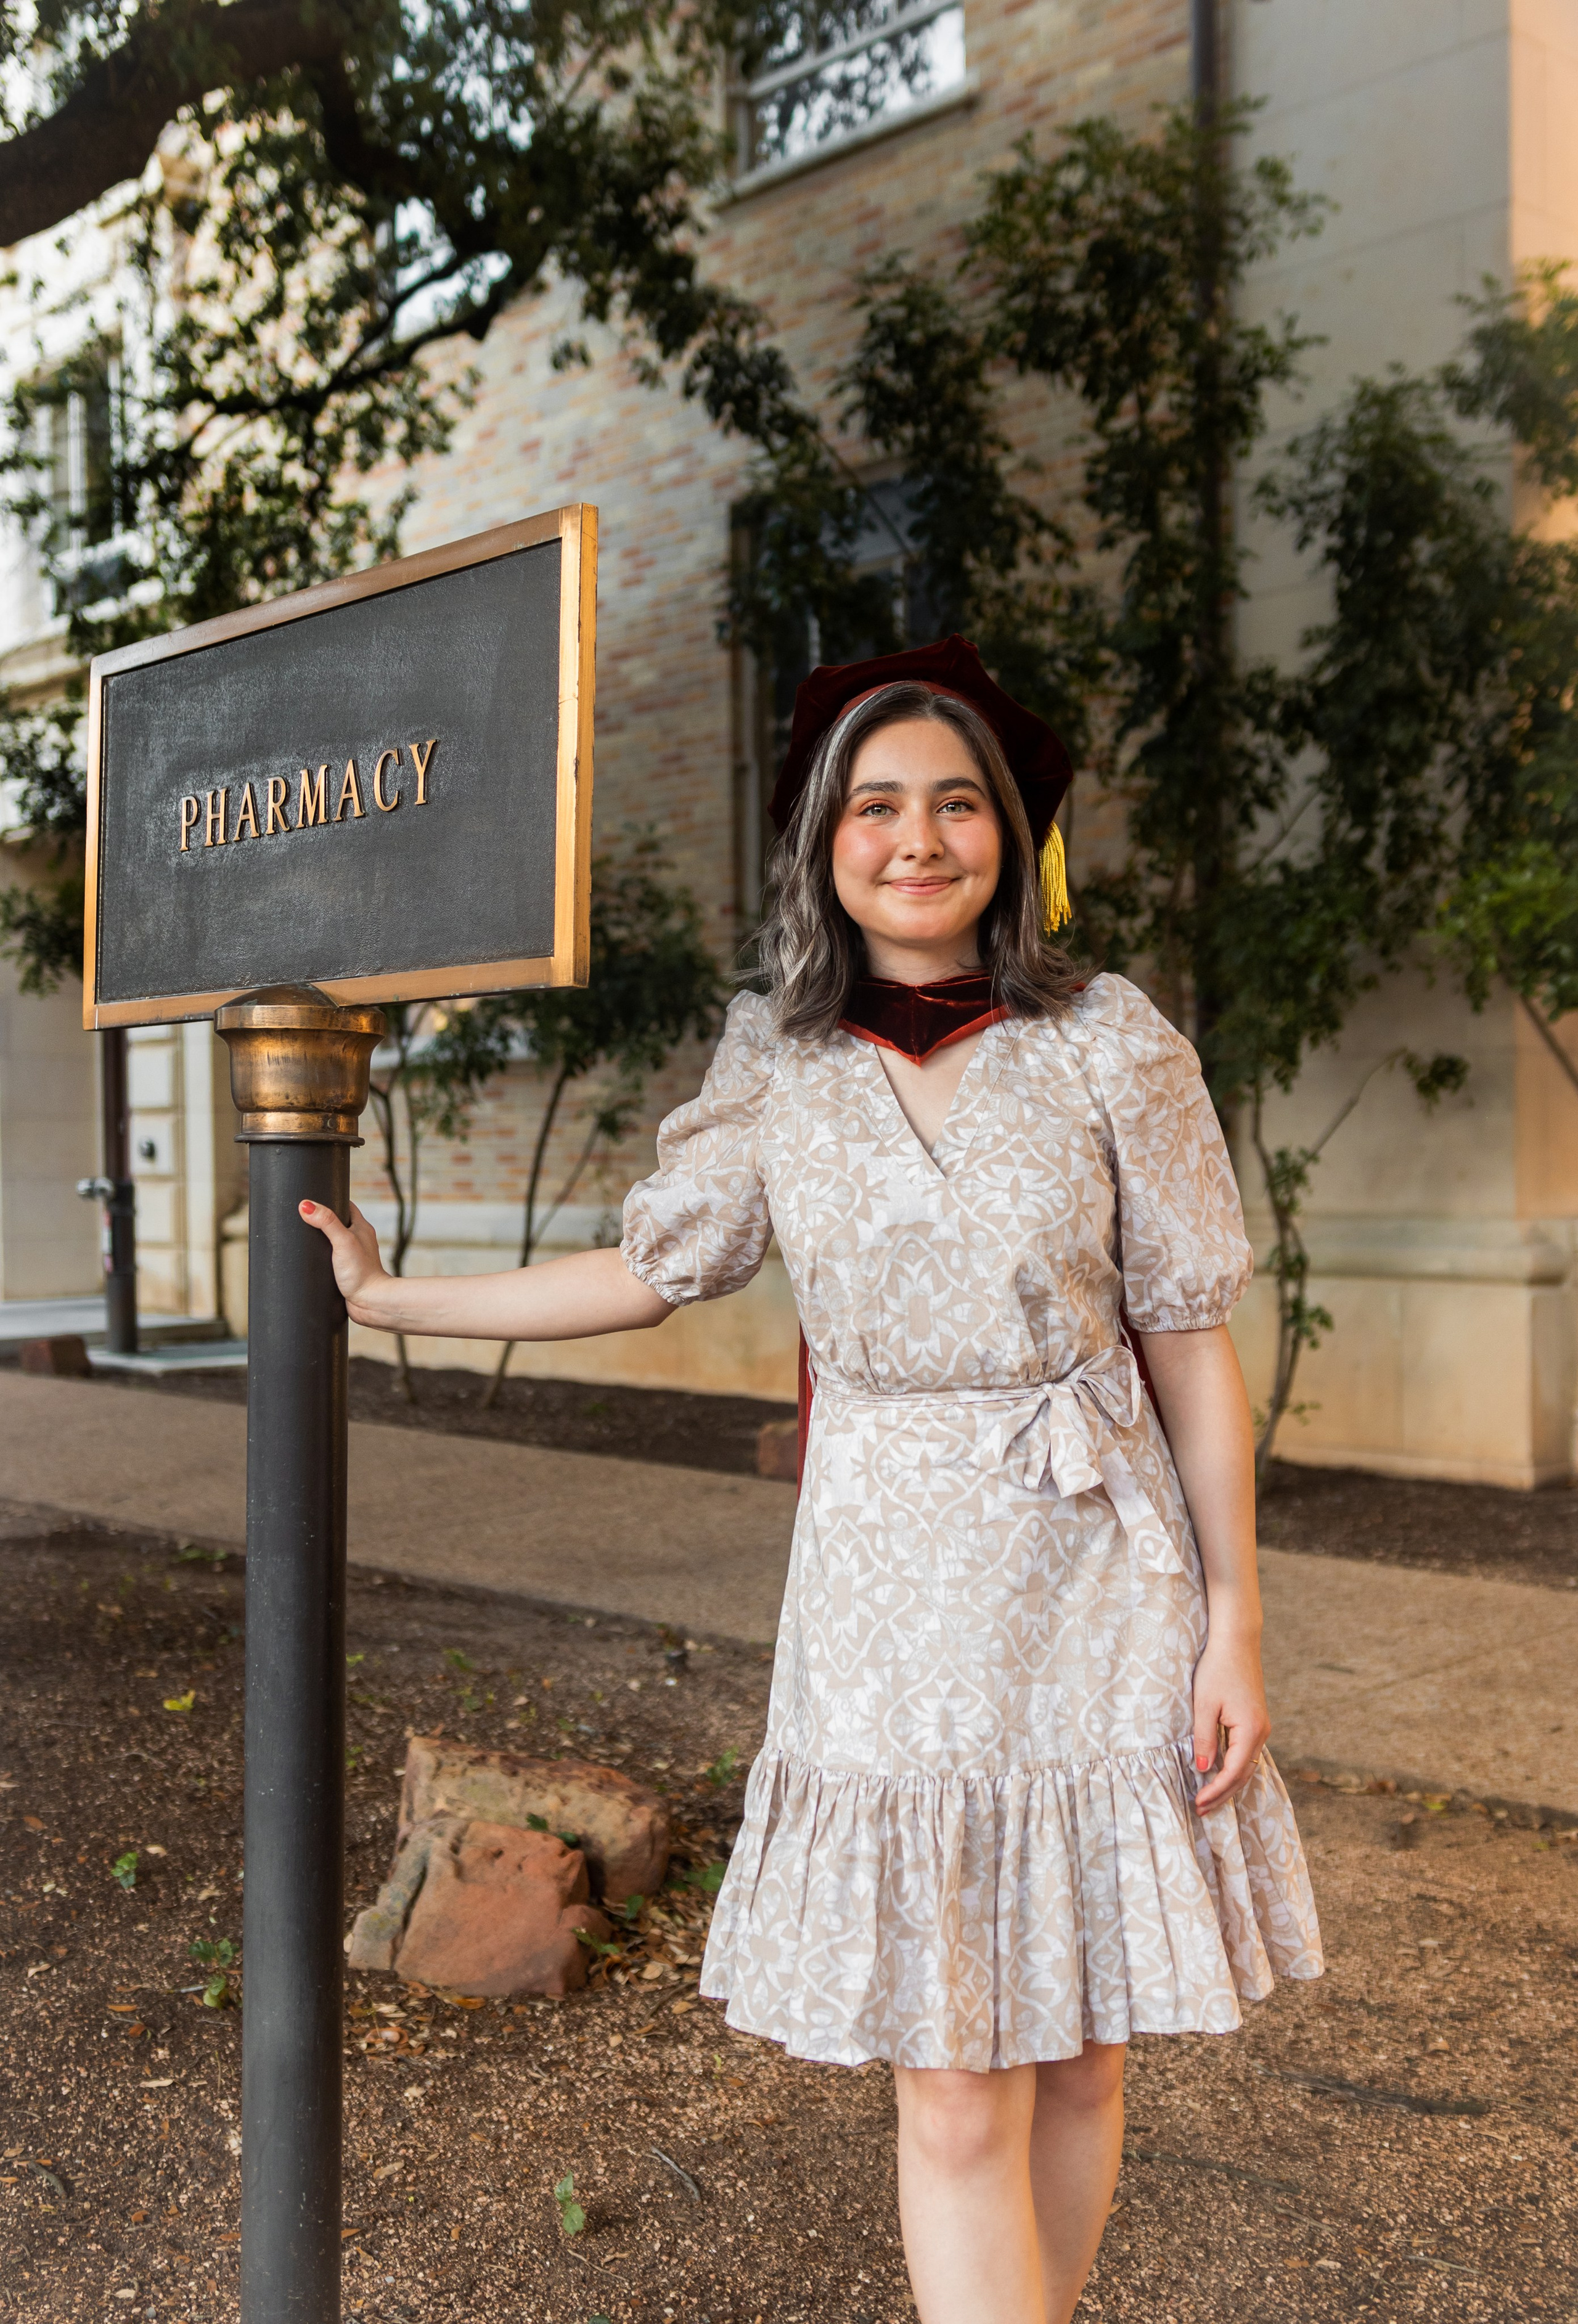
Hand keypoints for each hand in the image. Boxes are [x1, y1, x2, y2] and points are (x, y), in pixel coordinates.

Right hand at [299, 1199, 387, 1323]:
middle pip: (337, 1223)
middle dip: (321, 1220)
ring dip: (319, 1242)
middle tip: (302, 1217)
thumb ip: (326, 1222)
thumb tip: (306, 1205)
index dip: (331, 1199)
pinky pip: (331, 1261)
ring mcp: (352, 1258)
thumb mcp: (342, 1241)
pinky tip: (309, 1262)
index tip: (314, 1196)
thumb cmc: (362, 1272)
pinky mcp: (345, 1273)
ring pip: (333, 1243)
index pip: (345, 1206)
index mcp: (361, 1228)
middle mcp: (358, 1241)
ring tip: (301, 1239)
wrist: (371, 1303)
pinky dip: (321, 1259)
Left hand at [1191, 1628, 1271, 1812]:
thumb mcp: (1204, 1704)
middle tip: (1201, 1810)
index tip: (1198, 1803)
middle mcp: (1262, 1733)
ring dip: (1228, 1784)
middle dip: (1222, 1794)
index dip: (1216, 1791)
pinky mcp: (1256, 1722)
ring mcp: (1261, 1728)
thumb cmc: (1217, 1669)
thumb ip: (1204, 1738)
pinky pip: (1247, 1754)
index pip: (1234, 1772)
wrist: (1237, 1642)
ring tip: (1208, 1800)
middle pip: (1243, 1775)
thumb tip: (1204, 1769)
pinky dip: (1234, 1769)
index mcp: (1250, 1730)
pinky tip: (1220, 1776)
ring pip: (1247, 1766)